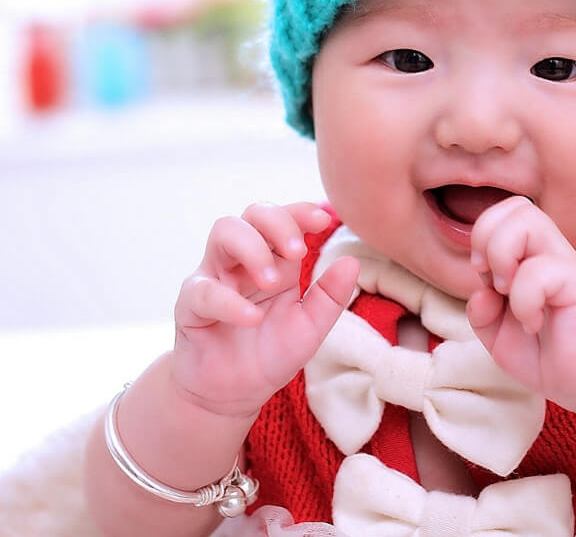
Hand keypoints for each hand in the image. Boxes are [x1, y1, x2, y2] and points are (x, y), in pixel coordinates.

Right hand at [171, 202, 358, 417]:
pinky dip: (230, 302)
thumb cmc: (271, 353)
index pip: (284, 219)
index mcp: (276, 261)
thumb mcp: (310, 327)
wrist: (233, 396)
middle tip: (298, 252)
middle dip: (277, 223)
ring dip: (252, 248)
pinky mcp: (191, 306)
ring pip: (224, 232)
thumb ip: (330, 296)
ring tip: (272, 281)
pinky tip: (252, 318)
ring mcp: (215, 278)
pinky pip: (204, 291)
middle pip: (253, 214)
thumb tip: (352, 262)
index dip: (301, 212)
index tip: (323, 220)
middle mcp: (243, 261)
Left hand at [466, 197, 575, 415]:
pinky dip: (523, 300)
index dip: (482, 237)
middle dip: (488, 239)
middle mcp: (549, 253)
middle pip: (516, 206)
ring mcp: (567, 265)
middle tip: (495, 282)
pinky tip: (532, 323)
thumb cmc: (550, 355)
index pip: (502, 213)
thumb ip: (481, 312)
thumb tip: (480, 292)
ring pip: (528, 221)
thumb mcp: (499, 337)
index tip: (484, 278)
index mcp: (529, 257)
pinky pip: (540, 271)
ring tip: (509, 295)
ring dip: (503, 258)